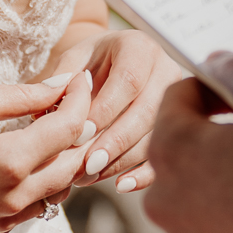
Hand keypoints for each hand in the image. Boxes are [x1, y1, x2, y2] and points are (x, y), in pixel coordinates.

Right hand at [0, 71, 97, 232]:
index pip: (67, 128)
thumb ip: (23, 96)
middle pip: (72, 165)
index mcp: (10, 161)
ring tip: (52, 131)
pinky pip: (32, 209)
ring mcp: (4, 221)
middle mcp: (13, 199)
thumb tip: (62, 87)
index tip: (81, 79)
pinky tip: (24, 161)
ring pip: (57, 193)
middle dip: (80, 132)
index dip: (80, 100)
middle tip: (75, 105)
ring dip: (63, 162)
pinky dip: (38, 185)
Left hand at [42, 29, 190, 192]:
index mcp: (139, 47)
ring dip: (123, 160)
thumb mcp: (72, 62)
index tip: (79, 134)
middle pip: (147, 110)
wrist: (111, 66)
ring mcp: (176, 100)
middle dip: (115, 141)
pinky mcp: (178, 125)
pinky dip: (145, 173)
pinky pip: (166, 153)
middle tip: (88, 165)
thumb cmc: (89, 64)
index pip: (128, 80)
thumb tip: (55, 109)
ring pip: (157, 135)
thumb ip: (62, 81)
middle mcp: (165, 70)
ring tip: (90, 175)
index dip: (106, 109)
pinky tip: (122, 185)